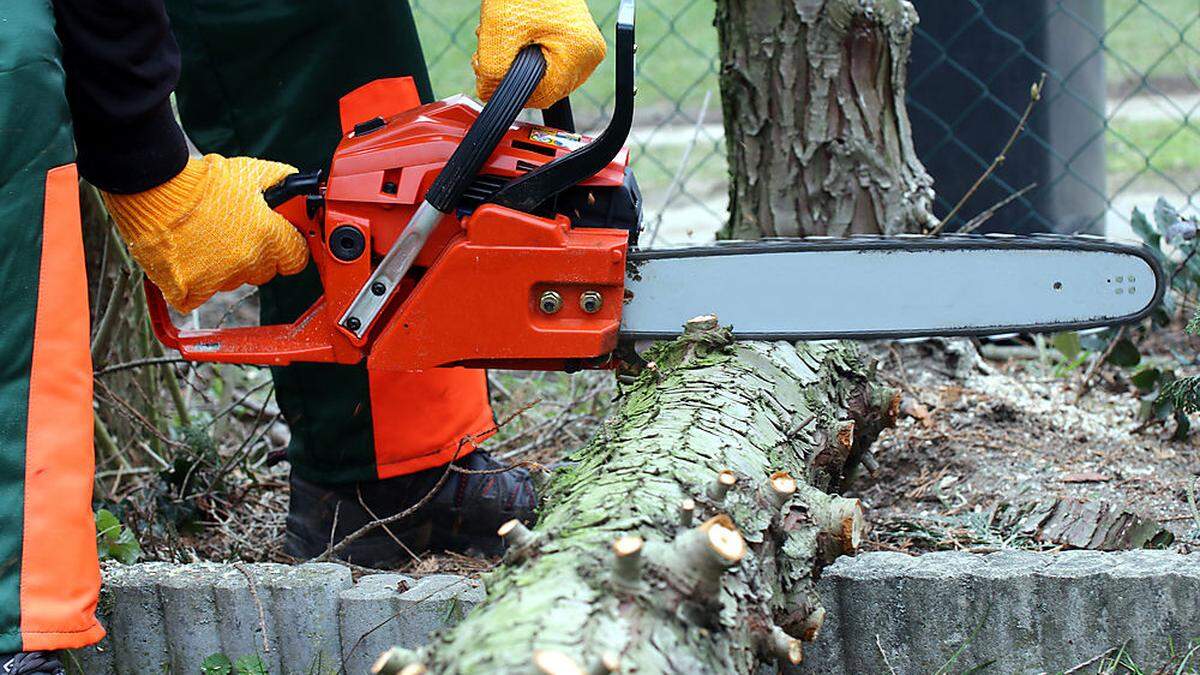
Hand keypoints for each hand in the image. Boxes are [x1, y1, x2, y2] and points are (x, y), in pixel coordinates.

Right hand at [103, 154, 308, 312]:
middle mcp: (247, 262)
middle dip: (255, 255)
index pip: (296, 259)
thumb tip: (299, 190)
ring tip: (204, 236)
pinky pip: (199, 295)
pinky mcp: (189, 290)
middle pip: (264, 272)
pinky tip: (186, 256)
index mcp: (268, 236)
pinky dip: (192, 281)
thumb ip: (283, 182)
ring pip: (232, 281)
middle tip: (234, 232)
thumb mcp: (252, 172)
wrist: (153, 188)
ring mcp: (218, 279)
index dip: (287, 247)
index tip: (278, 240)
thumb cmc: (202, 180)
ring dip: (224, 266)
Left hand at [473, 0, 606, 109]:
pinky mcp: (575, 41)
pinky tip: (513, 36)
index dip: (510, 90)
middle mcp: (589, 54)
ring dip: (516, 62)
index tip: (489, 74)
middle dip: (511, 73)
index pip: (543, 96)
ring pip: (543, 74)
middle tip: (489, 52)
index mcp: (580, 54)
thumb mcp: (499, 33)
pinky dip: (526, 52)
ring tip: (501, 39)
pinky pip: (548, 59)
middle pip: (543, 86)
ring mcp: (584, 47)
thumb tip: (489, 94)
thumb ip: (492, 72)